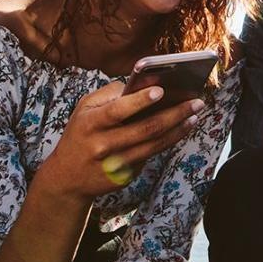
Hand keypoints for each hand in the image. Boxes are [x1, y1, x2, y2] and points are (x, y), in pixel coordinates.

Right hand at [40, 82, 202, 199]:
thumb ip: (109, 95)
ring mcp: (116, 163)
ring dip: (178, 129)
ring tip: (195, 114)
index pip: (117, 110)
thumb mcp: (84, 110)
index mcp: (91, 123)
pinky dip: (169, 140)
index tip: (161, 90)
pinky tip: (182, 128)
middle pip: (145, 129)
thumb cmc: (80, 134)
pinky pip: (151, 155)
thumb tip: (142, 83)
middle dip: (174, 113)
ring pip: (154, 144)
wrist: (67, 178)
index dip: (139, 101)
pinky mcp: (126, 175)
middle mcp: (103, 144)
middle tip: (196, 101)